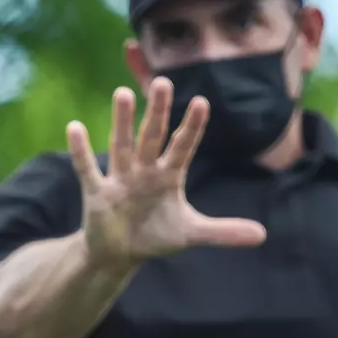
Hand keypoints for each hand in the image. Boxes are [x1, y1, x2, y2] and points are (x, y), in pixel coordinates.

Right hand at [67, 78, 266, 274]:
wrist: (118, 255)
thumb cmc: (154, 236)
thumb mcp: (190, 234)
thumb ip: (223, 231)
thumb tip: (262, 236)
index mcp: (168, 177)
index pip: (182, 147)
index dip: (192, 128)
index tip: (202, 103)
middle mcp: (144, 172)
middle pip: (152, 137)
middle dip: (157, 112)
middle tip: (163, 82)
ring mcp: (119, 179)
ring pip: (122, 145)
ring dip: (122, 121)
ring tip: (122, 93)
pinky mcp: (97, 193)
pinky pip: (87, 169)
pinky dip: (80, 151)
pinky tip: (74, 127)